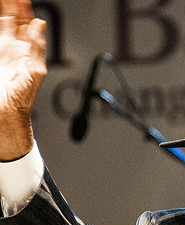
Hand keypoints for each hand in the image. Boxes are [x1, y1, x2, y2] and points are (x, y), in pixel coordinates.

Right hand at [0, 0, 46, 160]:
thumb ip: (37, 46)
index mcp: (27, 51)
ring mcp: (1, 52)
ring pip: (2, 27)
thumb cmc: (22, 98)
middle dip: (12, 6)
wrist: (5, 113)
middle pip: (13, 21)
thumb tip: (40, 24)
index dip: (25, 10)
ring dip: (3, 13)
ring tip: (4, 0)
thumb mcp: (34, 70)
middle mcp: (14, 49)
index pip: (27, 25)